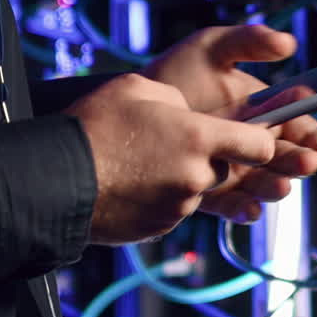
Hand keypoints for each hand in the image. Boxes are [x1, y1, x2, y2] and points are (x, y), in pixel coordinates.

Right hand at [65, 73, 274, 243]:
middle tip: (172, 144)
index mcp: (198, 138)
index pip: (259, 145)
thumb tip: (188, 113)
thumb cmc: (95, 127)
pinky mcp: (157, 228)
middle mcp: (195, 177)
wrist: (55, 178)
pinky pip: (171, 210)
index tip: (257, 137)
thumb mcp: (141, 88)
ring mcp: (177, 207)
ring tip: (142, 163)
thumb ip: (178, 99)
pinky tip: (133, 183)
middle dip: (208, 157)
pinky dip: (160, 198)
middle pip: (224, 168)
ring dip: (181, 178)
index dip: (261, 140)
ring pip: (195, 190)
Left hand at [146, 24, 316, 222]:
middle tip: (309, 163)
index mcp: (263, 112)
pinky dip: (242, 209)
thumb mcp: (212, 47)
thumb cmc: (175, 72)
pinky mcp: (207, 190)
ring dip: (276, 187)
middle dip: (302, 162)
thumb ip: (250, 40)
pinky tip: (249, 208)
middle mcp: (253, 143)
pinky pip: (229, 205)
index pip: (300, 127)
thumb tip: (289, 44)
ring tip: (281, 186)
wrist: (131, 106)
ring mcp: (232, 168)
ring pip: (264, 184)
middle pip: (287, 158)